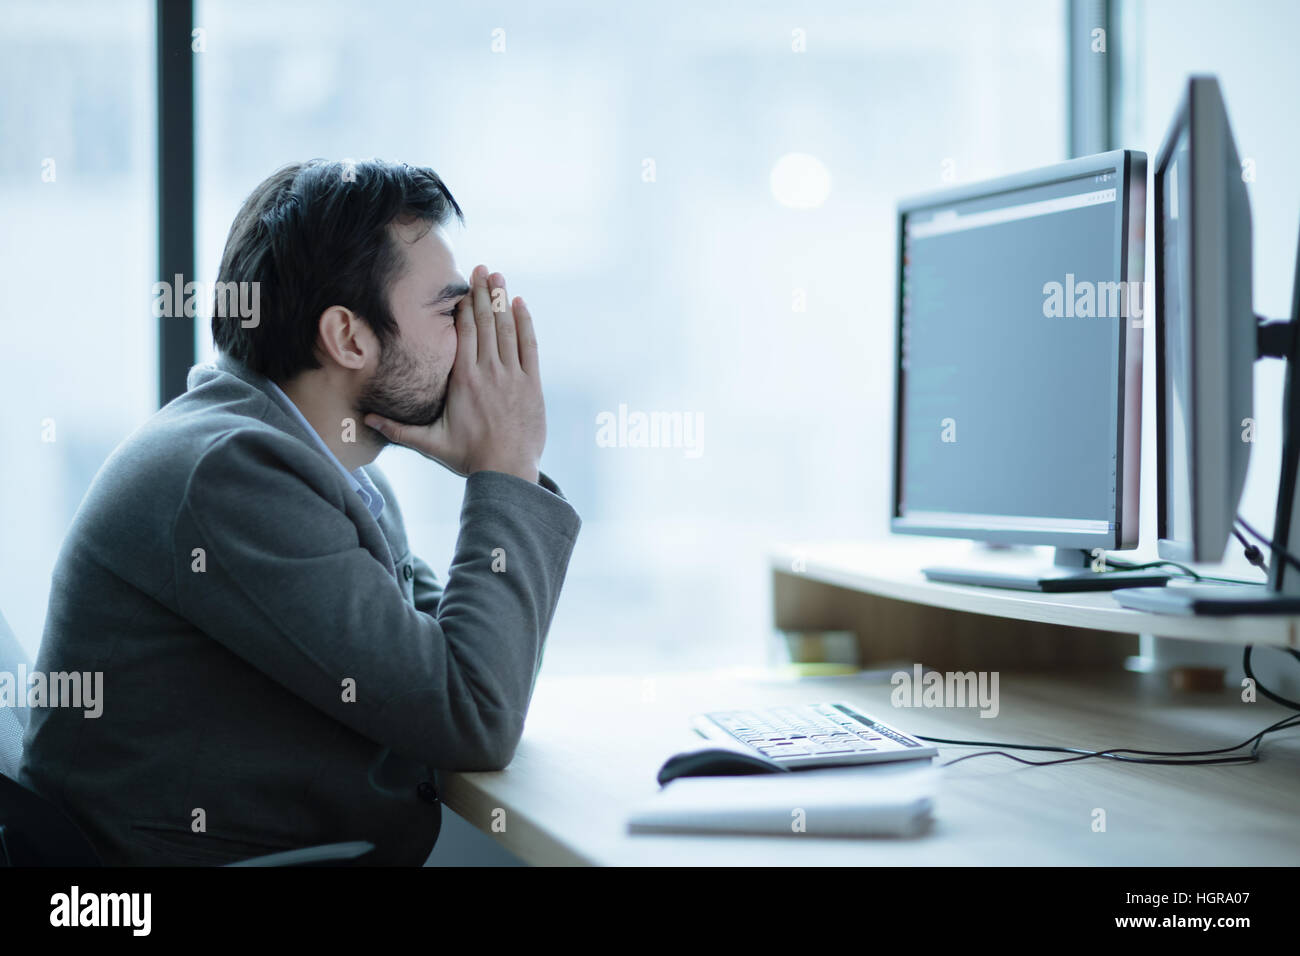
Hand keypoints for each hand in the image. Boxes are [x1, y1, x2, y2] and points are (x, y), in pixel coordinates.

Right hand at [364, 264, 545, 482]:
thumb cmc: (468, 458)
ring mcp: (512, 376)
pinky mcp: (531, 384)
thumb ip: (398, 429)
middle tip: (480, 268)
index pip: (463, 332)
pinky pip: (528, 346)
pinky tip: (520, 304)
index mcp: (462, 379)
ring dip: (502, 300)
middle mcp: (488, 371)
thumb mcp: (430, 443)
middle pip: (484, 323)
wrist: (507, 471)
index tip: (461, 285)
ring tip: (497, 277)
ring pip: (506, 329)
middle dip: (482, 293)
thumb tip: (366, 420)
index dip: (462, 306)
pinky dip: (524, 323)